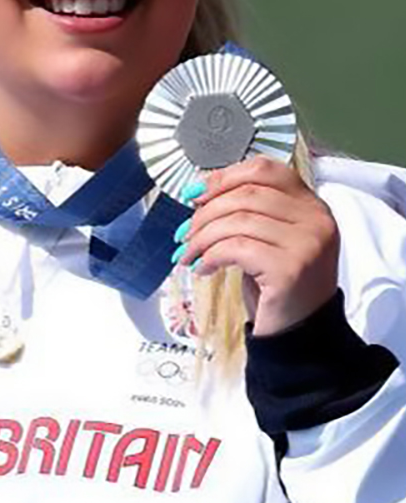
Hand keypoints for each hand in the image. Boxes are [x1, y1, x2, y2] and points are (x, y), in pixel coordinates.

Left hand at [177, 156, 339, 336]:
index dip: (223, 177)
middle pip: (245, 195)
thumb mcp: (267, 238)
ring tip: (189, 253)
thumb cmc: (275, 283)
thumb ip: (247, 209)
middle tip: (185, 233)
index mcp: (311, 206)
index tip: (194, 193)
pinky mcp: (290, 269)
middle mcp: (316, 220)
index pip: (265, 170)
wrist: (299, 332)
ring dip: (201, 237)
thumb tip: (198, 189)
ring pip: (236, 221)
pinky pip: (235, 248)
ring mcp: (307, 244)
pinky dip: (210, 255)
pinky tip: (204, 268)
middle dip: (204, 212)